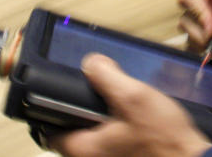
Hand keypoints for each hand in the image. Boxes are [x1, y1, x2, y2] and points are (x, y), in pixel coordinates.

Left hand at [49, 54, 211, 156]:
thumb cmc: (164, 139)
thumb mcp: (134, 96)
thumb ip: (108, 77)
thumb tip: (91, 63)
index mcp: (84, 148)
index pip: (48, 130)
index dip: (52, 107)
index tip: (62, 91)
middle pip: (72, 131)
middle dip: (81, 109)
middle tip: (98, 92)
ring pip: (93, 136)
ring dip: (101, 118)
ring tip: (119, 101)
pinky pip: (111, 141)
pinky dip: (115, 127)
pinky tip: (133, 116)